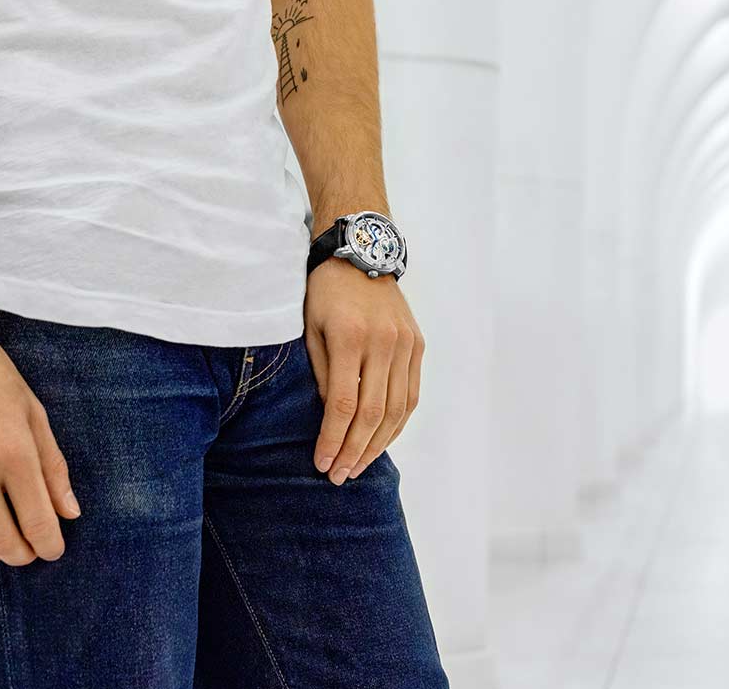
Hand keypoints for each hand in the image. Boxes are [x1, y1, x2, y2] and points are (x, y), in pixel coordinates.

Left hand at [304, 257, 424, 484]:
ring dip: (378, 445)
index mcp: (351, 338)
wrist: (362, 252)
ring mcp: (405, 345)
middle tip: (339, 476)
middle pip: (373, 414)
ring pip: (397, 410)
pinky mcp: (417, 345)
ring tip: (359, 466)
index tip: (322, 463)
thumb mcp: (310, 327)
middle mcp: (383, 343)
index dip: (333, 439)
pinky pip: (411, 394)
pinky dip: (398, 423)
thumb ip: (320, 372)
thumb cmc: (325, 291)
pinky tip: (381, 440)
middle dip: (354, 451)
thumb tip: (329, 418)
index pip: (343, 404)